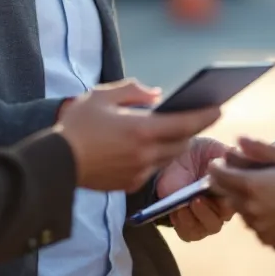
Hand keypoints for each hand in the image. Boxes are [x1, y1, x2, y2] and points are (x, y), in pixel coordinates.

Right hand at [59, 80, 220, 191]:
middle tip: (199, 116)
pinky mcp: (129, 185)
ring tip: (176, 130)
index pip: (185, 123)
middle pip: (182, 143)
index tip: (219, 106)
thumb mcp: (101, 96)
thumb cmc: (77, 125)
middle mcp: (144, 154)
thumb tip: (156, 95)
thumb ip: (132, 90)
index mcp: (140, 130)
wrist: (55, 163)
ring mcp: (138, 173)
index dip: (205, 115)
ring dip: (174, 144)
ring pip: (168, 157)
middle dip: (191, 130)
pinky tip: (147, 146)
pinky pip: (151, 170)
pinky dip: (154, 157)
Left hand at [157, 137, 234, 241]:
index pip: (237, 201)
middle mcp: (220, 209)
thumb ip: (231, 155)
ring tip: (189, 202)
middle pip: (223, 218)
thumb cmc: (197, 154)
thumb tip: (241, 156)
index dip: (229, 197)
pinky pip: (188, 233)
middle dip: (212, 208)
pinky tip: (179, 209)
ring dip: (199, 215)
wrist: (172, 161)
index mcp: (231, 193)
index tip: (218, 186)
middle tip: (200, 197)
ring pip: (208, 227)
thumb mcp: (215, 149)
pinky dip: (184, 223)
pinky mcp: (185, 224)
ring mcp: (203, 218)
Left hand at [208, 137, 274, 251]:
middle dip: (229, 182)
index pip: (219, 175)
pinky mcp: (268, 241)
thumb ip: (261, 148)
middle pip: (226, 194)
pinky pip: (255, 225)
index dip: (217, 166)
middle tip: (242, 172)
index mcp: (253, 186)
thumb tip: (238, 140)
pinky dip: (258, 215)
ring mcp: (259, 228)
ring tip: (264, 189)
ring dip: (243, 199)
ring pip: (240, 211)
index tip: (222, 160)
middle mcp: (251, 210)